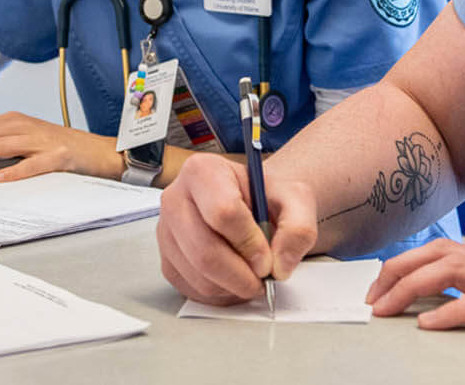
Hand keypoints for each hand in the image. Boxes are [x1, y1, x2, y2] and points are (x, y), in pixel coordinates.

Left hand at [0, 111, 121, 182]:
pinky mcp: (57, 156)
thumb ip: (3, 143)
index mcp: (17, 120)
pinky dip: (10, 172)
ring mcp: (42, 141)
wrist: (97, 150)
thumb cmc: (60, 147)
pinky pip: (29, 164)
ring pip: (0, 146)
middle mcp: (27, 126)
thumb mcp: (28, 138)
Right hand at [156, 153, 317, 304]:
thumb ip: (297, 229)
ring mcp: (166, 232)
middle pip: (204, 250)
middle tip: (264, 278)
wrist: (254, 204)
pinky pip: (192, 289)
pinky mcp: (167, 261)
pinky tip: (236, 280)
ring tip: (253, 276)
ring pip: (198, 275)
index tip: (268, 257)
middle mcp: (175, 199)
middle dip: (241, 274)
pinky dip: (220, 294)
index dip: (249, 242)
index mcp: (203, 171)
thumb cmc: (267, 197)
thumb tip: (280, 265)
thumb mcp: (295, 199)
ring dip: (233, 287)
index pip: (222, 212)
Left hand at [365, 239, 464, 351]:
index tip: (379, 288)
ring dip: (412, 287)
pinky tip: (429, 324)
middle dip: (398, 270)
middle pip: (438, 251)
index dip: (406, 265)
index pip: (442, 250)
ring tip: (386, 308)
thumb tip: (440, 308)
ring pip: (452, 269)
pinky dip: (452, 312)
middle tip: (372, 299)